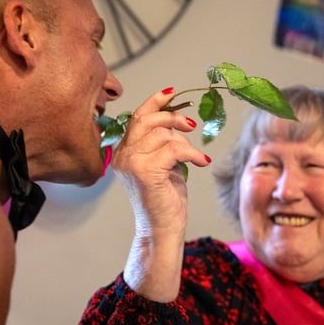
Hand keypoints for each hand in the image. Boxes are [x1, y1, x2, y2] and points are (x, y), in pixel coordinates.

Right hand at [113, 87, 210, 300]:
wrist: (161, 230)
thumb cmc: (164, 200)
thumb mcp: (162, 164)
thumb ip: (161, 143)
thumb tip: (175, 120)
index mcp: (123, 152)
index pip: (136, 117)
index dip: (154, 102)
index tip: (170, 94)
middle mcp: (122, 155)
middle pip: (146, 120)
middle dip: (172, 117)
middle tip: (191, 125)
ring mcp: (131, 162)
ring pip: (162, 134)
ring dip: (184, 142)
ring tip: (192, 156)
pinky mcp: (145, 170)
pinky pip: (174, 148)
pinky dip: (192, 153)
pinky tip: (201, 162)